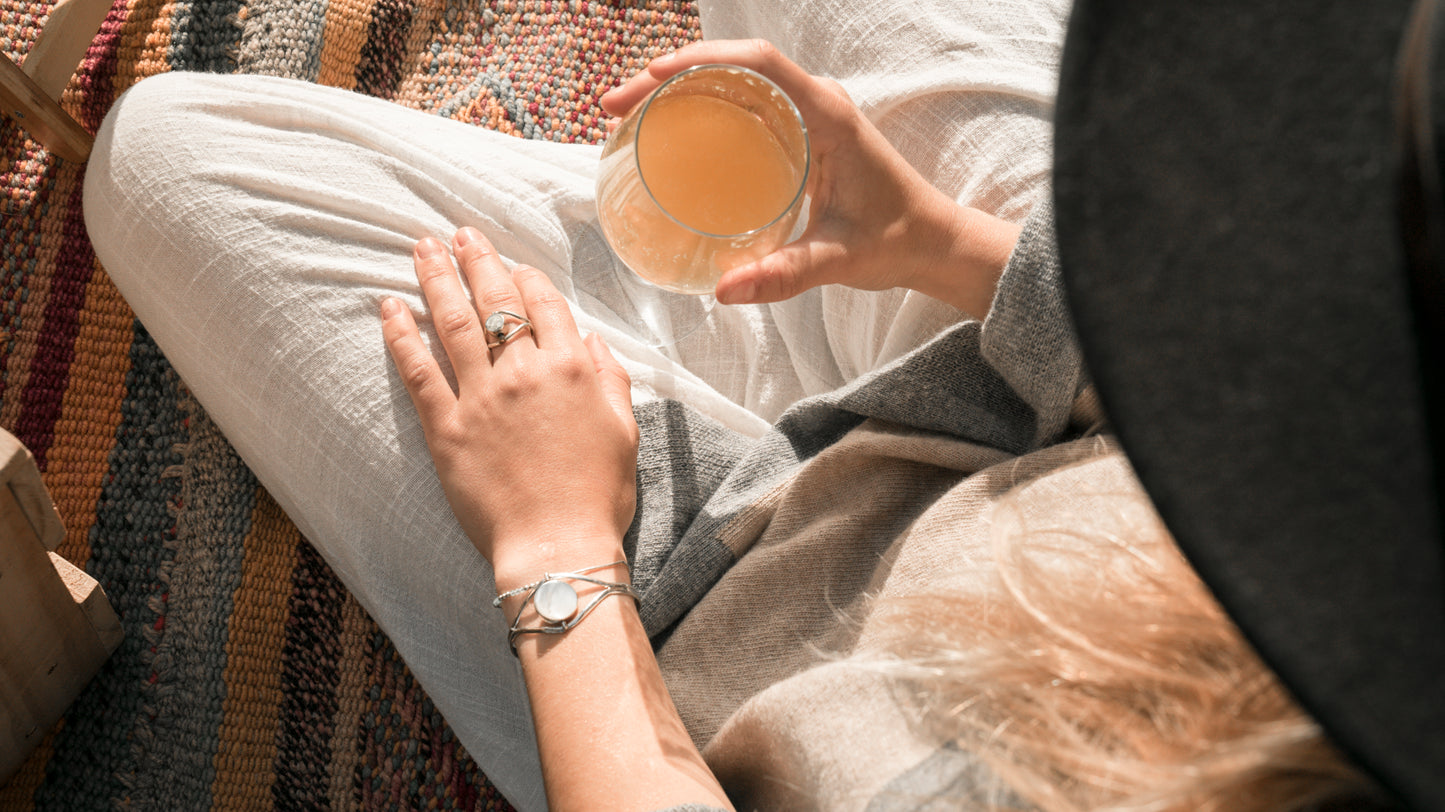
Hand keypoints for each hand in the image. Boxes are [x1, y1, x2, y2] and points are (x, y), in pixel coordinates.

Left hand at [381, 228, 638, 590]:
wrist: (558, 546)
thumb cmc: (597, 494)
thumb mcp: (624, 430)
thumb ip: (611, 378)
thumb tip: (591, 340)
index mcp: (572, 369)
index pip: (544, 304)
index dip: (526, 277)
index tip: (514, 264)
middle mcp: (524, 372)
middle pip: (495, 300)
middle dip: (476, 259)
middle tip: (459, 234)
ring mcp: (481, 397)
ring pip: (454, 322)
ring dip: (435, 278)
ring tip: (422, 248)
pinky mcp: (446, 428)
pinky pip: (418, 371)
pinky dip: (402, 334)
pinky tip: (389, 306)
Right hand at [600, 39, 1018, 317]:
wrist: (933, 242)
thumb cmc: (896, 240)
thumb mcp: (838, 260)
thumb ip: (784, 274)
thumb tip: (723, 291)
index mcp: (828, 114)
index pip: (760, 61)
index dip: (704, 58)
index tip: (654, 75)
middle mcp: (815, 102)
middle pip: (732, 65)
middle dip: (669, 75)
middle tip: (615, 105)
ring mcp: (805, 113)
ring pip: (733, 81)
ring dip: (678, 88)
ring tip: (626, 112)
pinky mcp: (797, 132)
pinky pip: (741, 104)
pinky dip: (700, 108)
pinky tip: (666, 132)